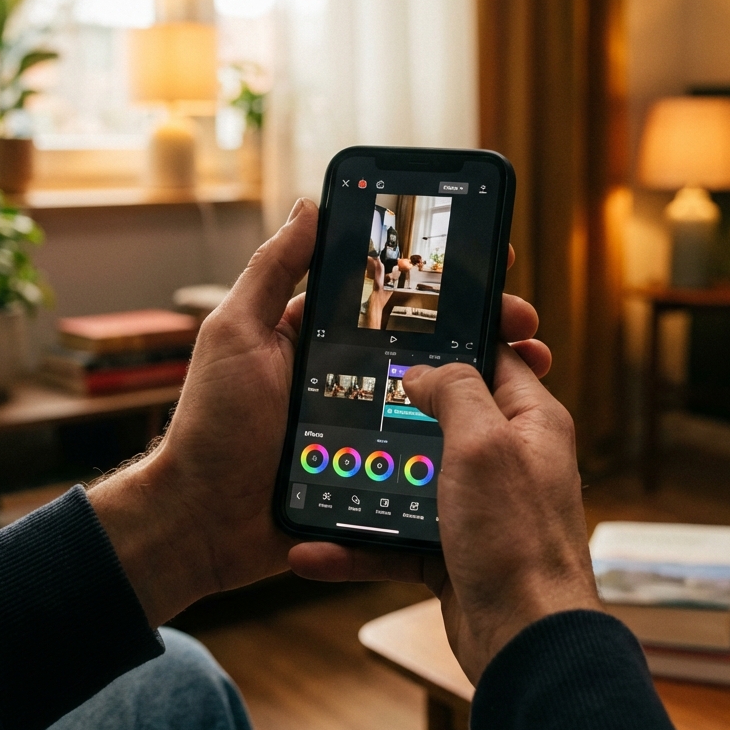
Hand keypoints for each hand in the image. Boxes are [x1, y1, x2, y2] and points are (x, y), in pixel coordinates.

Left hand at [89, 199, 549, 626]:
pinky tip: (500, 425)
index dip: (439, 281)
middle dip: (479, 326)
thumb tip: (312, 205)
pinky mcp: (373, 472)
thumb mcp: (236, 333)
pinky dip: (463, 435)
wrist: (202, 524)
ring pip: (437, 395)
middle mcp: (348, 377)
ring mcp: (365, 425)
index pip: (390, 297)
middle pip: (427, 343)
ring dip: (484, 378)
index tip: (488, 263)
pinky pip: (424, 448)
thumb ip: (273, 271)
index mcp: (320, 338)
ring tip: (528, 366)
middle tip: (521, 322)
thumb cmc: (211, 426)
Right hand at [289, 345, 599, 682]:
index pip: (494, 359)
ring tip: (319, 472)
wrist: (525, 642)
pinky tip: (316, 550)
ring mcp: (481, 508)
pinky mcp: (455, 552)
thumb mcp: (484, 444)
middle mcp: (509, 460)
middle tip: (347, 392)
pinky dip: (361, 545)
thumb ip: (455, 392)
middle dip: (396, 410)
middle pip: (446, 417)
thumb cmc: (518, 540)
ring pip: (414, 479)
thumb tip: (424, 371)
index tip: (406, 326)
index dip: (455, 338)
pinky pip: (399, 538)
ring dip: (368, 483)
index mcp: (530, 422)